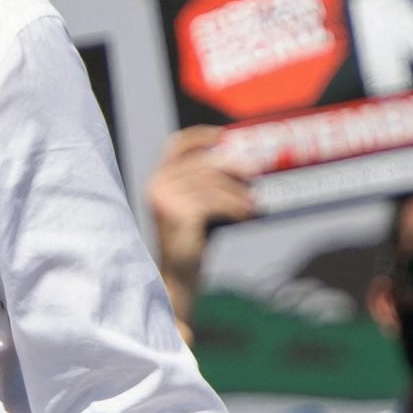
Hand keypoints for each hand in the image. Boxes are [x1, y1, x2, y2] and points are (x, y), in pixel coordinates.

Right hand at [146, 126, 257, 330]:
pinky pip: (216, 202)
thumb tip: (242, 163)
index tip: (225, 135)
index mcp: (157, 179)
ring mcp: (165, 199)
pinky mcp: (179, 213)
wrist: (177, 276)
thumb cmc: (191, 240)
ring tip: (254, 205)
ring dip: (239, 194)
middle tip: (256, 173)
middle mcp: (156, 184)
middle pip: (203, 163)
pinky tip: (245, 217)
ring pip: (213, 184)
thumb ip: (206, 184)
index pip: (175, 145)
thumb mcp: (195, 206)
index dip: (200, 135)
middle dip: (233, 167)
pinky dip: (236, 208)